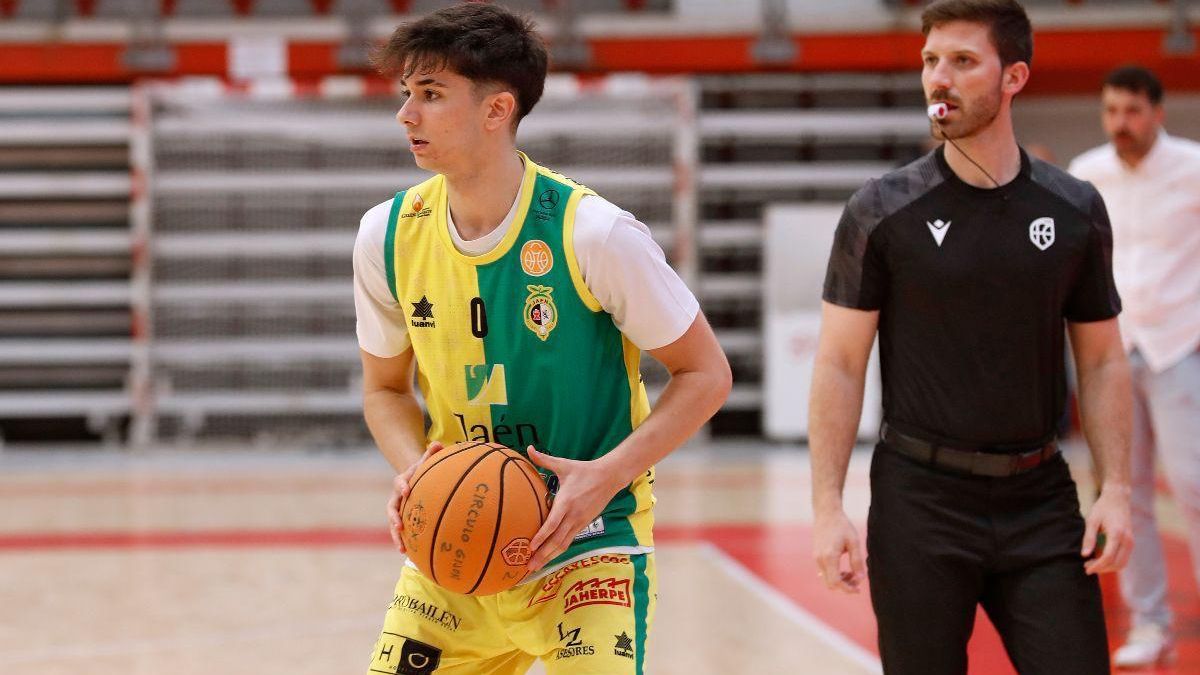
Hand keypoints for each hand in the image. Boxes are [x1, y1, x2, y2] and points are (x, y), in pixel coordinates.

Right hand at [387, 441, 443, 553]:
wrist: (412, 477)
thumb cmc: (422, 470)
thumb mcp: (425, 461)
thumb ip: (431, 453)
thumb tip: (438, 443)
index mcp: (402, 481)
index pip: (400, 482)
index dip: (402, 486)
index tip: (407, 491)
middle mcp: (396, 497)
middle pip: (391, 508)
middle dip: (394, 517)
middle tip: (399, 525)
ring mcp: (397, 509)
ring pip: (393, 523)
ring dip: (396, 535)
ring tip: (401, 547)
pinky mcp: (401, 519)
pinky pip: (400, 531)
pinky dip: (403, 541)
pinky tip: (409, 554)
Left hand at [524, 446, 622, 571]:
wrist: (609, 477)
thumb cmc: (584, 470)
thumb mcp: (564, 464)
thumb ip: (544, 459)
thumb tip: (528, 448)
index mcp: (566, 501)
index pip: (552, 523)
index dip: (541, 536)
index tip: (530, 546)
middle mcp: (573, 515)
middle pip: (556, 540)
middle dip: (542, 555)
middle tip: (528, 567)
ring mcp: (579, 522)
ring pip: (563, 544)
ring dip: (549, 557)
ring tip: (536, 567)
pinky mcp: (583, 524)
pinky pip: (569, 541)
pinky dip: (558, 551)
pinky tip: (549, 557)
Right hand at [812, 509, 865, 593]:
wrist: (826, 513)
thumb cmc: (842, 525)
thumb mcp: (854, 542)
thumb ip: (857, 561)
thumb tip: (861, 579)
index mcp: (829, 557)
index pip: (836, 582)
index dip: (847, 589)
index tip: (858, 589)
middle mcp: (820, 560)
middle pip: (830, 584)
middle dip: (844, 586)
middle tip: (857, 580)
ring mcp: (816, 558)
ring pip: (827, 579)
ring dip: (840, 581)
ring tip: (852, 573)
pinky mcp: (816, 555)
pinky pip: (824, 572)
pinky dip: (834, 575)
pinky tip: (843, 569)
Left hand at [1082, 482, 1132, 574]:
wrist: (1118, 498)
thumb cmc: (1103, 508)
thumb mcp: (1091, 520)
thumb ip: (1088, 538)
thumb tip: (1084, 555)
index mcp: (1117, 534)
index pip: (1108, 557)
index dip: (1098, 566)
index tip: (1086, 568)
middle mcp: (1127, 540)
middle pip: (1117, 564)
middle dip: (1102, 569)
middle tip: (1087, 567)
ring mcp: (1131, 542)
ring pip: (1122, 563)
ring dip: (1108, 568)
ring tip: (1093, 565)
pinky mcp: (1130, 542)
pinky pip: (1124, 558)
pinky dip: (1113, 563)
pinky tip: (1101, 559)